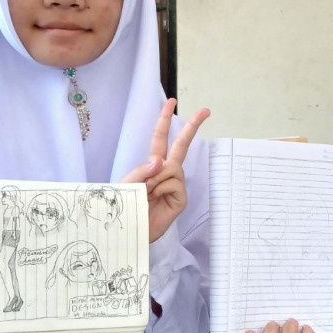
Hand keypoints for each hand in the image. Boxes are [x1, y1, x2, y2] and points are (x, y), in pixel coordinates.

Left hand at [121, 98, 209, 242]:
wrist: (130, 231)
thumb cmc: (125, 207)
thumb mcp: (126, 184)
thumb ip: (141, 170)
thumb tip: (162, 161)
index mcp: (152, 165)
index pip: (161, 138)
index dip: (165, 120)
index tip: (172, 102)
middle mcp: (166, 172)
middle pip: (182, 145)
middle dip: (192, 127)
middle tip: (206, 110)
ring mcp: (175, 185)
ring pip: (172, 167)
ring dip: (156, 178)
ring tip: (147, 193)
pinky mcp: (180, 199)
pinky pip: (174, 183)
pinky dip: (162, 189)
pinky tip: (156, 200)